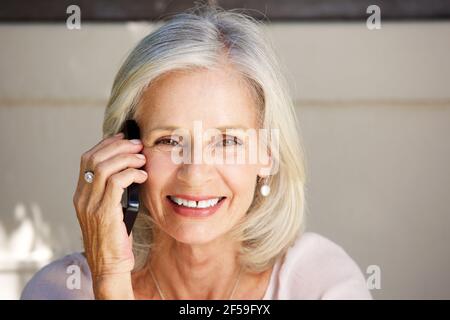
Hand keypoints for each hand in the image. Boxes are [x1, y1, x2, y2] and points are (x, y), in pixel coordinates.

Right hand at [72, 133, 146, 297]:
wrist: (109, 265)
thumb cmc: (114, 237)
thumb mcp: (109, 209)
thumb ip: (112, 190)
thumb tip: (129, 167)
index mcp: (81, 194)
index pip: (88, 159)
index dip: (106, 144)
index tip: (124, 137)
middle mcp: (82, 197)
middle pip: (95, 158)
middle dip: (118, 146)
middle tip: (137, 144)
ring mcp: (90, 205)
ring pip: (104, 167)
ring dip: (126, 158)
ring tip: (142, 159)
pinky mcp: (104, 212)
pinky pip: (116, 183)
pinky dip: (131, 174)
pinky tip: (142, 176)